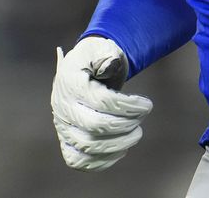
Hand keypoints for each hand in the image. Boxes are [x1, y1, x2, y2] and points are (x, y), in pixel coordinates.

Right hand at [51, 36, 152, 170]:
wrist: (84, 69)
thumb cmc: (97, 58)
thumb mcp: (102, 47)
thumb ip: (107, 53)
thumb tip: (110, 63)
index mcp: (70, 82)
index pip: (102, 101)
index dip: (129, 106)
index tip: (147, 105)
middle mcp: (61, 107)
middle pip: (94, 127)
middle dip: (125, 125)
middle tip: (141, 119)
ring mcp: (62, 126)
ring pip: (87, 147)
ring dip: (118, 144)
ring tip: (136, 133)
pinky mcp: (66, 141)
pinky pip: (78, 161)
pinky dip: (101, 161)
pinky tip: (121, 150)